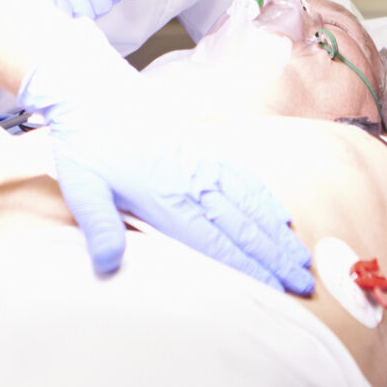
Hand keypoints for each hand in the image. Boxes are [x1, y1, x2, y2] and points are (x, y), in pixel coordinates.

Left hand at [17, 22, 315, 295]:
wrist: (95, 97)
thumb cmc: (87, 148)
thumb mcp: (81, 188)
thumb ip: (98, 226)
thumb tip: (107, 263)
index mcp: (165, 198)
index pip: (214, 243)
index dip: (247, 269)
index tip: (275, 289)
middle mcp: (191, 184)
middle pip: (242, 228)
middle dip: (275, 259)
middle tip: (304, 283)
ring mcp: (201, 168)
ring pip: (249, 206)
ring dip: (277, 235)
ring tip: (302, 258)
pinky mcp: (202, 156)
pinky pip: (242, 180)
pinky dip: (265, 201)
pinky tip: (281, 217)